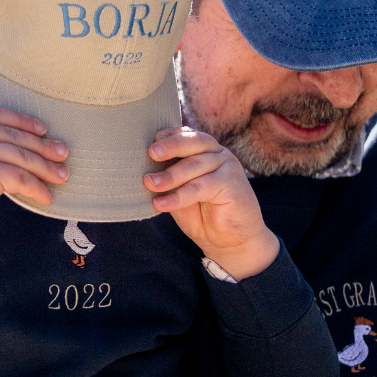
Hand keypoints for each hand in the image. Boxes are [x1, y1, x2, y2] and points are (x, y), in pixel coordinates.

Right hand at [0, 107, 69, 259]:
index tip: (42, 129)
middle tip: (63, 153)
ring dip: (45, 167)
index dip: (22, 121)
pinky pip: (19, 178)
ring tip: (62, 176)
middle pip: (13, 136)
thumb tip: (14, 148)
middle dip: (43, 146)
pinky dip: (36, 188)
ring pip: (20, 157)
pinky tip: (45, 197)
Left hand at [144, 127, 278, 279]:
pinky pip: (201, 186)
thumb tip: (143, 171)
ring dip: (170, 175)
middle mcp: (218, 154)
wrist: (231, 241)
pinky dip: (179, 195)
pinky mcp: (233, 184)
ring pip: (195, 165)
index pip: (187, 136)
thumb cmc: (203, 215)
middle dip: (171, 146)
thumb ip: (168, 180)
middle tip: (151, 153)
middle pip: (193, 142)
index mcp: (205, 151)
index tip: (151, 142)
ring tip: (150, 184)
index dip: (169, 136)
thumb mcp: (180, 194)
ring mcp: (228, 167)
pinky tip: (161, 204)